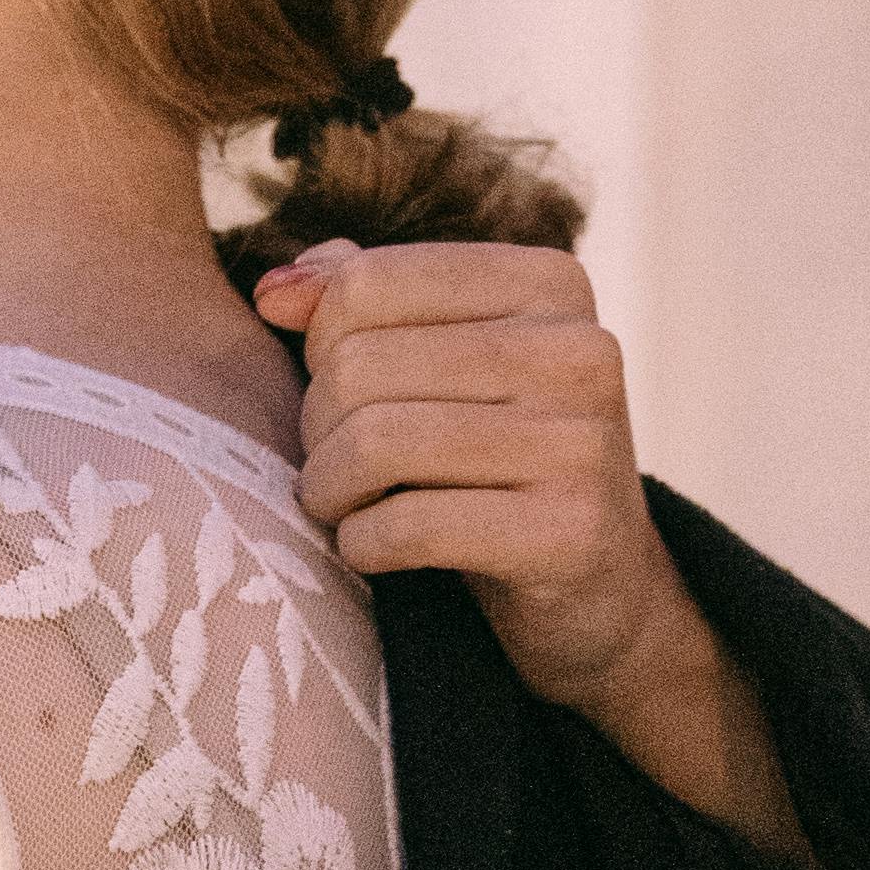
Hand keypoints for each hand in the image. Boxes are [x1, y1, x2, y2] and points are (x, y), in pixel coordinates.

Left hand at [257, 240, 811, 865]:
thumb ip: (358, 303)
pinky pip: (407, 526)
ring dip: (326, 490)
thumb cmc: (489, 459)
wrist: (596, 586)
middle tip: (335, 469)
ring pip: (373, 443)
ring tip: (339, 507)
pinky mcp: (570, 532)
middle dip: (317, 428)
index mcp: (548, 283)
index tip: (343, 397)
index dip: (321, 348)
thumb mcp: (440, 361)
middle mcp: (580, 349)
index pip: (366, 284)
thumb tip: (273, 291)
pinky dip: (360, 544)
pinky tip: (370, 550)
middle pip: (358, 365)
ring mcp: (583, 442)